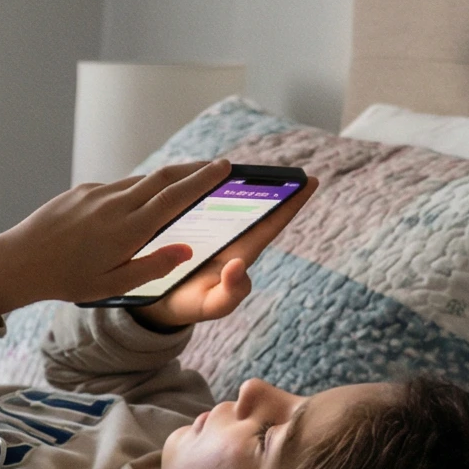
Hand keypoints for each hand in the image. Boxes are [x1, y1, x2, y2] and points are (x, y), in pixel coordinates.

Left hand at [0, 160, 229, 316]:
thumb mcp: (114, 284)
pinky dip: (135, 190)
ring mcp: (96, 193)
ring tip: (184, 183)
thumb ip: (153, 266)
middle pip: (163, 177)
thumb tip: (187, 250)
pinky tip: (138, 201)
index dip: (203, 180)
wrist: (18, 261)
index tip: (226, 168)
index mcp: (129, 229)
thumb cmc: (67, 280)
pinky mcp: (81, 191)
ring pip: (140, 181)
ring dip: (165, 179)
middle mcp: (115, 204)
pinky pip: (117, 187)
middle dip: (194, 169)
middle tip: (217, 166)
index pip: (176, 196)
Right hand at [133, 175, 315, 327]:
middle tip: (275, 163)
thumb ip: (231, 292)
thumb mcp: (213, 305)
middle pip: (251, 205)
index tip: (312, 181)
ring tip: (229, 163)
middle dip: (265, 182)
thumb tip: (238, 265)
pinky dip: (195, 187)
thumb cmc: (190, 305)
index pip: (271, 224)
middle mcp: (228, 236)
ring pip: (222, 198)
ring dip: (228, 179)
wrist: (156, 306)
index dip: (292, 203)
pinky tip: (192, 174)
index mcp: (240, 252)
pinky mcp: (183, 225)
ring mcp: (206, 229)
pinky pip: (194, 201)